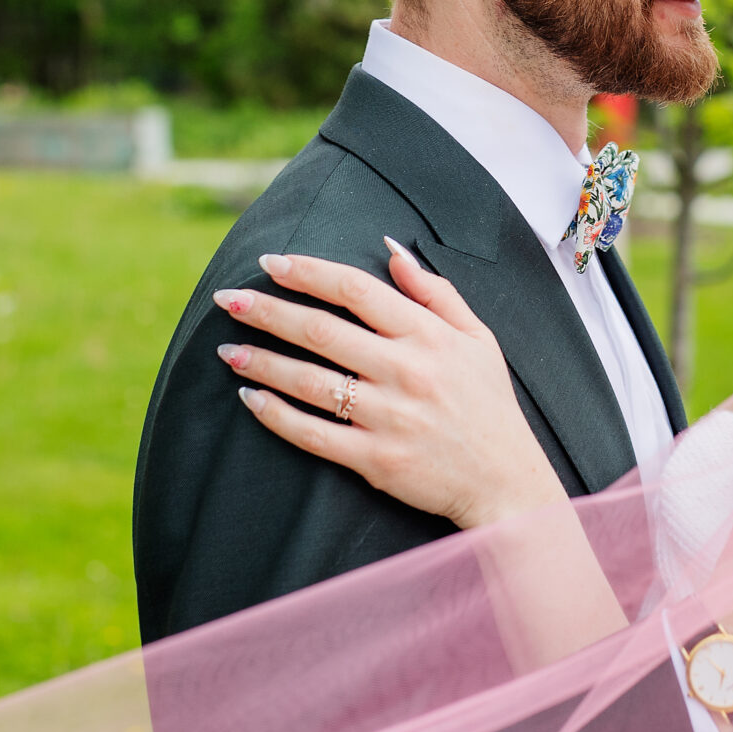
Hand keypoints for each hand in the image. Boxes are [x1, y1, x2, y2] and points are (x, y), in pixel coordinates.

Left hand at [215, 242, 568, 530]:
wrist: (505, 482)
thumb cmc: (488, 405)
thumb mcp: (477, 338)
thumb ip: (435, 291)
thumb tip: (392, 249)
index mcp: (429, 336)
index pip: (356, 290)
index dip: (309, 272)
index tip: (271, 262)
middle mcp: (407, 371)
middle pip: (322, 330)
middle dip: (267, 310)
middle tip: (227, 299)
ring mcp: (389, 417)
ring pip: (309, 381)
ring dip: (262, 362)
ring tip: (228, 351)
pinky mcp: (375, 460)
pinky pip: (312, 433)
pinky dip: (276, 415)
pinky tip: (250, 399)